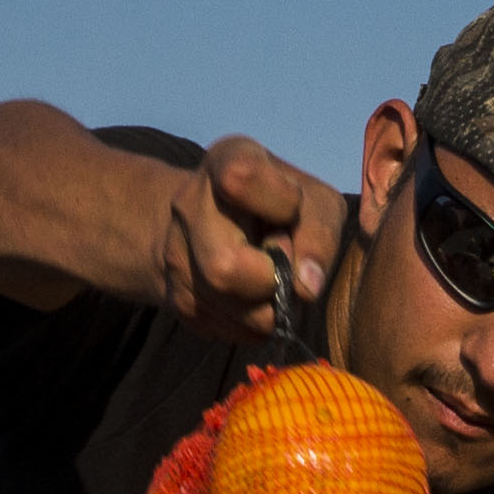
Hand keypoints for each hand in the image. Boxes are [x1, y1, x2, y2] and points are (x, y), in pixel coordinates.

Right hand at [149, 137, 345, 342]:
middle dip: (270, 279)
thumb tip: (306, 286)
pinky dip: (257, 322)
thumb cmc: (283, 207)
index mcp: (225, 162)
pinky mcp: (178, 300)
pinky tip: (255, 297)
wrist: (224, 225)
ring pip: (232, 312)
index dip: (281, 205)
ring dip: (270, 308)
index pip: (240, 179)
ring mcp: (174, 254)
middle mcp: (188, 204)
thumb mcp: (313, 199)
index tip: (292, 208)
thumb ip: (319, 230)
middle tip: (283, 264)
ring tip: (272, 281)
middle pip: (223, 267)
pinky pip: (233, 331)